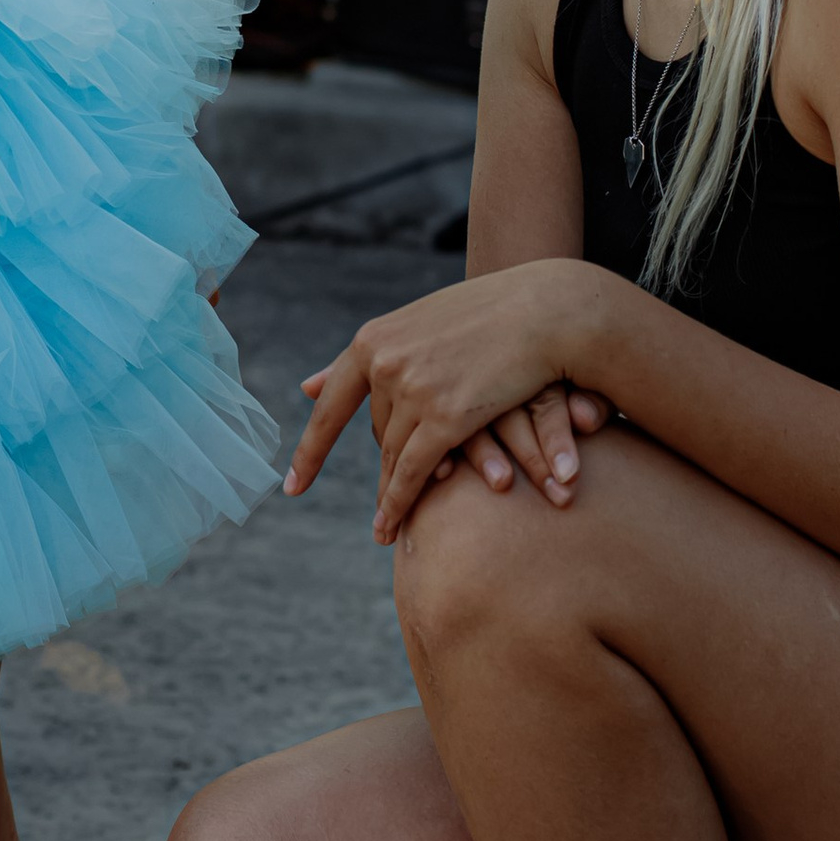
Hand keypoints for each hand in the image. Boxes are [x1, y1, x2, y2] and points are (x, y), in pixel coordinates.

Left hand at [285, 263, 619, 541]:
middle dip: (386, 465)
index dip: (312, 450)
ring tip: (383, 531)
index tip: (292, 486)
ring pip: (392, 458)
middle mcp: (383, 363)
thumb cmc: (490, 316)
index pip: (332, 405)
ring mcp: (412, 390)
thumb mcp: (419, 327)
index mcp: (372, 340)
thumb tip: (306, 386)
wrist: (547, 309)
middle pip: (377, 432)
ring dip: (390, 496)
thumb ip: (368, 361)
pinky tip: (392, 527)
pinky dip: (399, 503)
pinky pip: (412, 472)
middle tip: (381, 506)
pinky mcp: (445, 417)